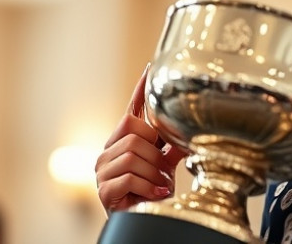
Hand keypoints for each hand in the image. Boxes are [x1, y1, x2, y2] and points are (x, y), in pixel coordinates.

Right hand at [95, 64, 186, 213]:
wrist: (141, 222)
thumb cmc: (150, 195)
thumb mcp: (165, 166)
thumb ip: (172, 146)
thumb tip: (188, 126)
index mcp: (123, 143)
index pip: (131, 112)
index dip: (140, 91)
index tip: (151, 69)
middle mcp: (108, 152)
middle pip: (133, 131)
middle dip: (155, 151)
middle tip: (163, 170)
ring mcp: (103, 170)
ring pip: (132, 154)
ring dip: (154, 172)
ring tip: (160, 185)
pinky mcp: (104, 189)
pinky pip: (128, 175)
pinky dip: (148, 185)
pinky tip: (154, 193)